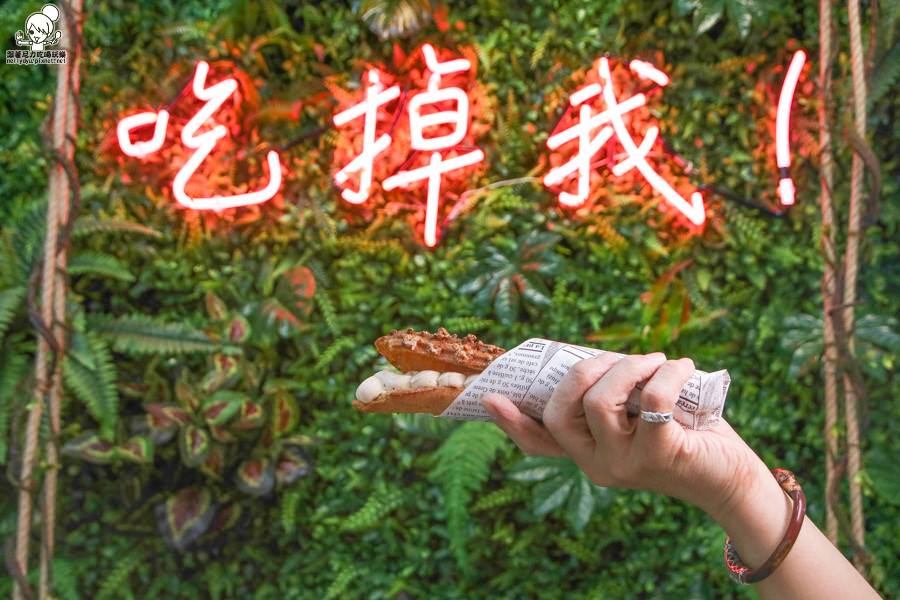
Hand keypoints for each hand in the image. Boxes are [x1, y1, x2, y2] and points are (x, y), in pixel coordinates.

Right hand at [482, 353, 773, 525]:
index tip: (490, 398)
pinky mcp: (658, 456)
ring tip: (657, 360)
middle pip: (561, 411)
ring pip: (600, 401)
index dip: (513, 422)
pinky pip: (652, 400)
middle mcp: (597, 465)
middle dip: (584, 371)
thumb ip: (615, 398)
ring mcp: (624, 464)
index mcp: (587, 455)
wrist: (731, 476)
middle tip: (622, 359)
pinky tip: (684, 368)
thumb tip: (595, 358)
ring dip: (628, 367)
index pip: (540, 442)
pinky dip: (668, 373)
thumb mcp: (639, 417)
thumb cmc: (684, 435)